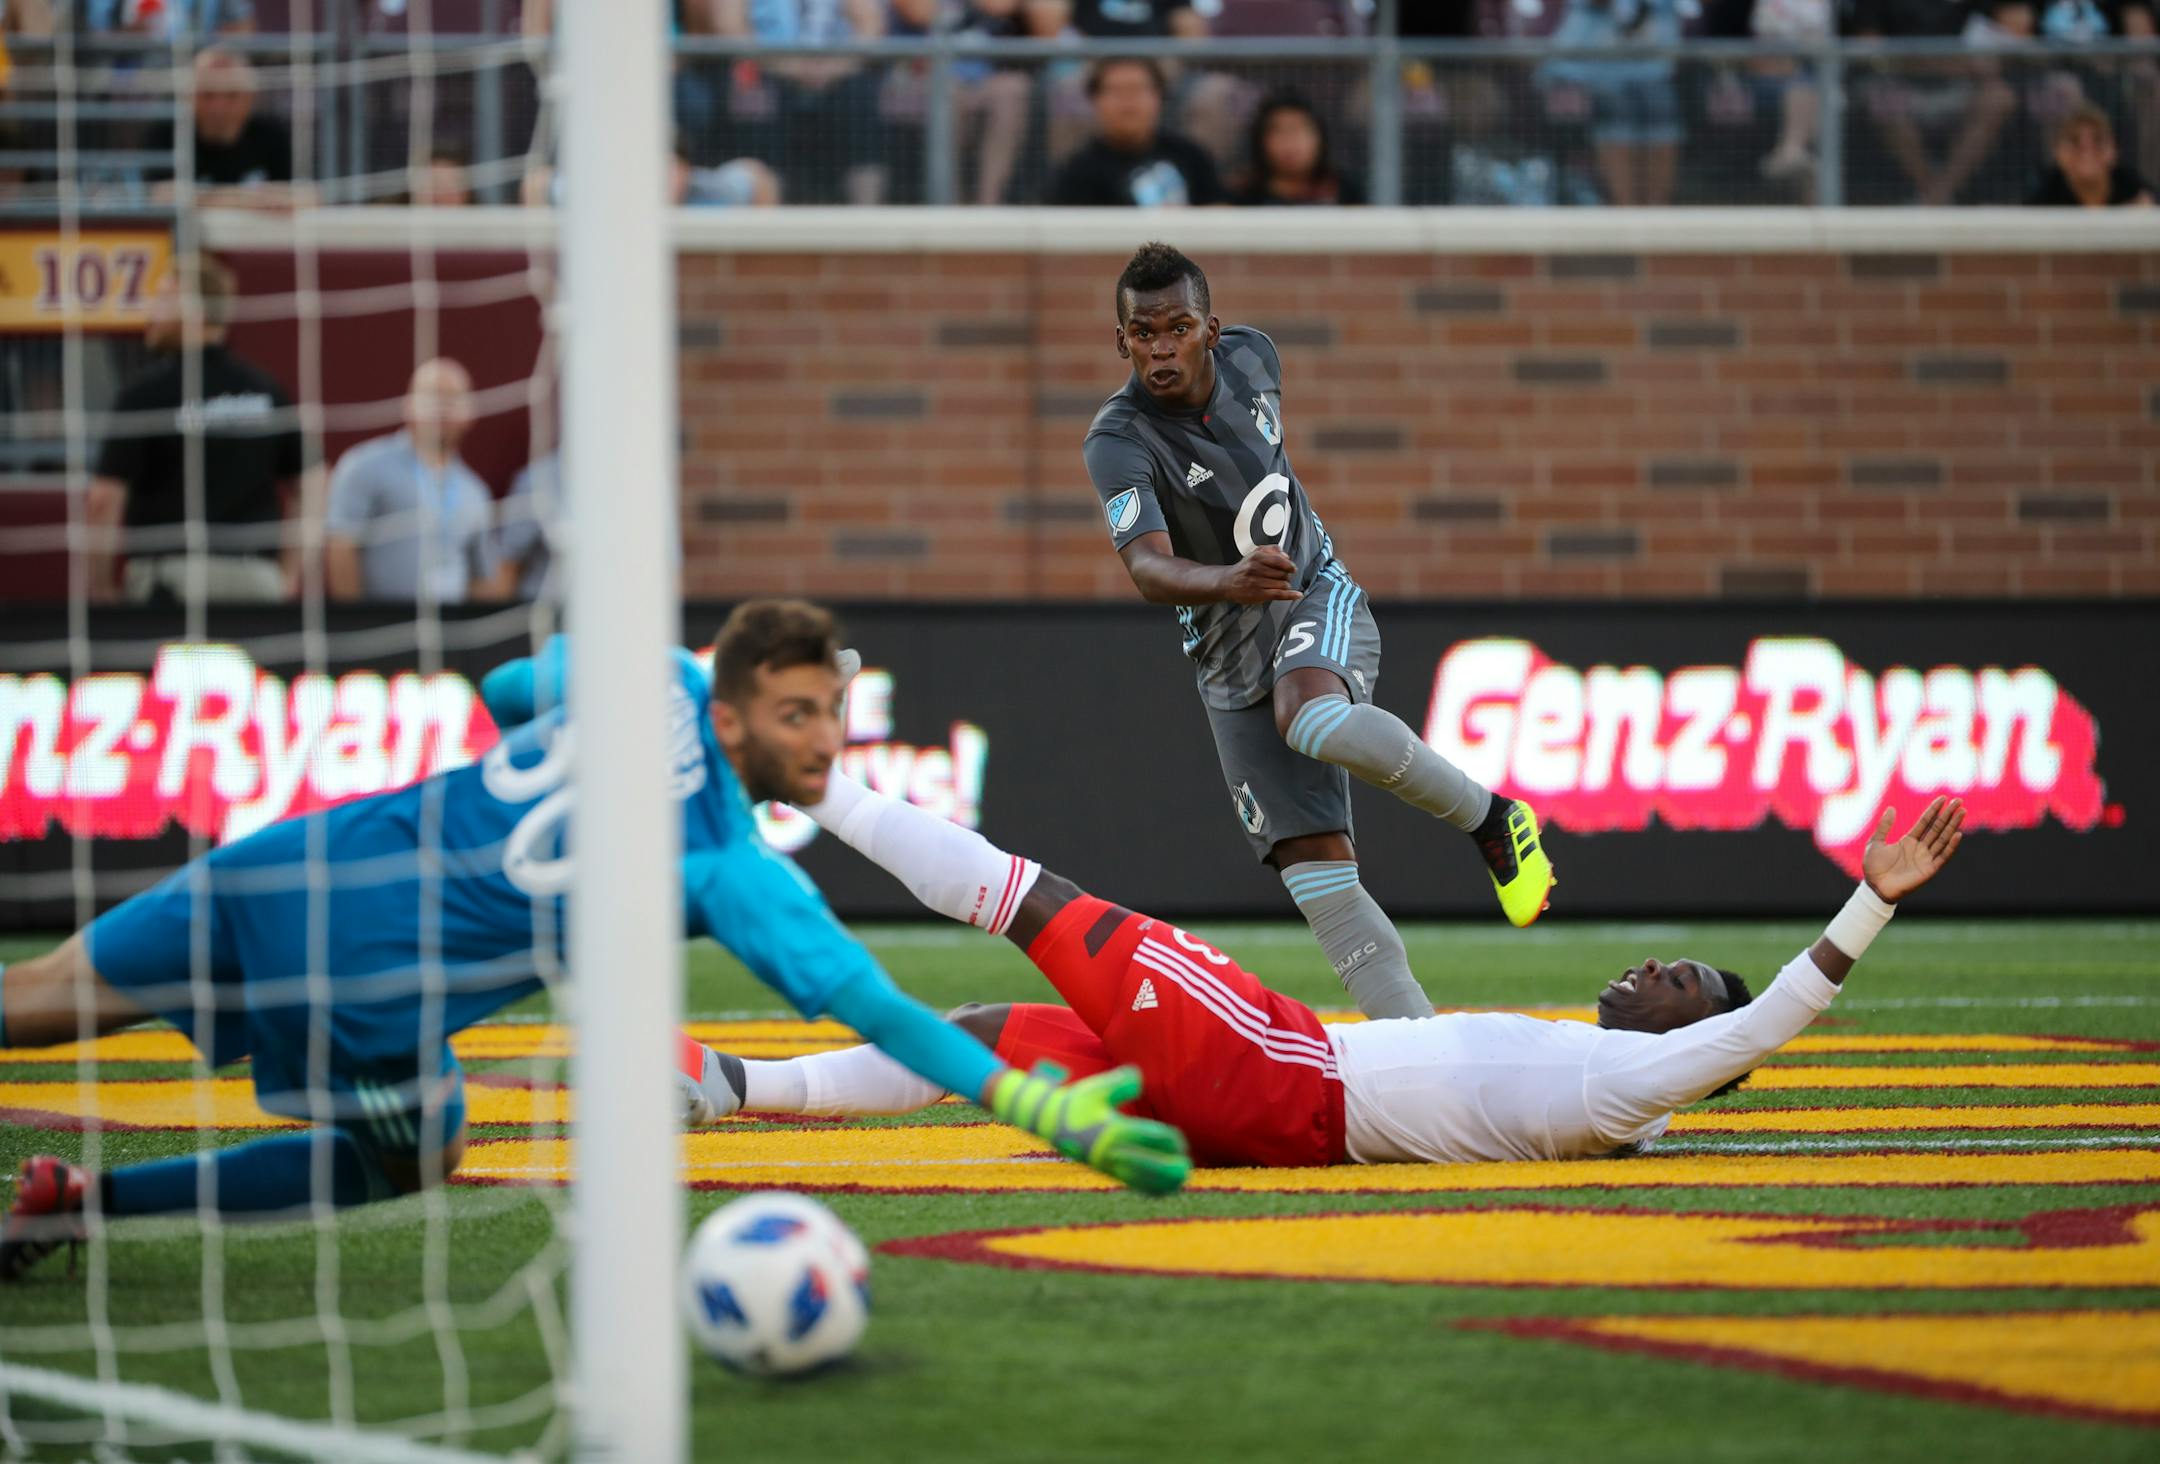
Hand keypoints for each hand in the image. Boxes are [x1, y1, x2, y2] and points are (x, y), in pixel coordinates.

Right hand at [991, 1063, 1191, 1194]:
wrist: (1051, 1123)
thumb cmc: (1078, 1102)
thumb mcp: (1097, 1088)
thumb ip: (1121, 1082)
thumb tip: (1139, 1080)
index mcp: (1114, 1130)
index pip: (1150, 1140)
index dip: (1169, 1142)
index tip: (1178, 1139)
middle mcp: (1113, 1151)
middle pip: (1151, 1165)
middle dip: (1170, 1166)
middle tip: (1185, 1162)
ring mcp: (1110, 1165)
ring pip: (1143, 1181)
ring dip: (1164, 1182)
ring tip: (1181, 1179)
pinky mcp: (1108, 1172)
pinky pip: (1133, 1185)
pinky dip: (1152, 1189)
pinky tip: (1166, 1188)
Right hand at [1217, 547, 1301, 604]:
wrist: (1227, 582)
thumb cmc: (1244, 569)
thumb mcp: (1255, 553)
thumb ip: (1271, 550)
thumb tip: (1286, 555)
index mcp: (1257, 557)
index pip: (1280, 561)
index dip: (1289, 565)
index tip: (1292, 568)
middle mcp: (1256, 569)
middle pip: (1283, 573)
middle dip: (1286, 576)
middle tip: (1282, 578)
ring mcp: (1257, 583)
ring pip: (1282, 584)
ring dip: (1285, 585)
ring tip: (1279, 585)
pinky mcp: (1258, 595)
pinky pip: (1279, 594)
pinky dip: (1290, 595)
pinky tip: (1297, 595)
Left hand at [1861, 796, 1965, 902]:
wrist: (1874, 888)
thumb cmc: (1873, 867)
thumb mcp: (1876, 842)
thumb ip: (1884, 826)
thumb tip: (1892, 808)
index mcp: (1908, 840)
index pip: (1925, 822)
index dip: (1934, 810)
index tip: (1943, 798)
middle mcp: (1920, 848)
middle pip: (1937, 828)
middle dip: (1948, 814)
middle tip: (1958, 801)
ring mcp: (1926, 858)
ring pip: (1942, 838)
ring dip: (1953, 826)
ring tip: (1962, 812)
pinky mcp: (1929, 869)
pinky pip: (1943, 856)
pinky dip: (1950, 846)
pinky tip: (1957, 834)